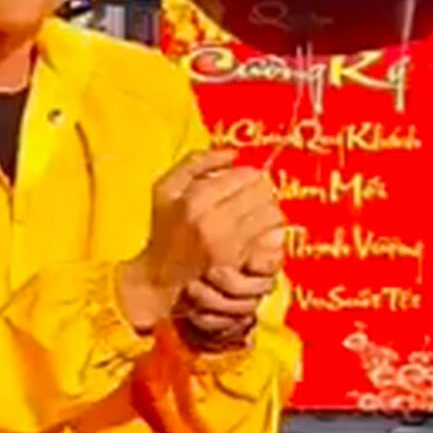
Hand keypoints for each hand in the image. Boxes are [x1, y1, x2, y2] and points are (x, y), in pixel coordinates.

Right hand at [118, 152, 284, 332]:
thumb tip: (232, 154)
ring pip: (272, 215)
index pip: (247, 175)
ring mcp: (227, 245)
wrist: (159, 278)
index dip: (249, 176)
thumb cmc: (163, 231)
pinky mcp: (238, 264)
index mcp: (195, 200)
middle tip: (253, 199)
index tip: (243, 183)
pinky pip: (271, 240)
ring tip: (256, 217)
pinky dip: (271, 235)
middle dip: (262, 193)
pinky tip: (258, 236)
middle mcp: (213, 222)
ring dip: (270, 213)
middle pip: (263, 194)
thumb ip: (196, 162)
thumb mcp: (166, 189)